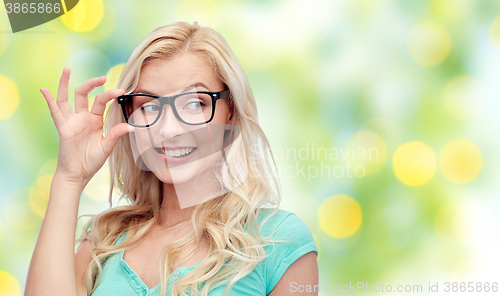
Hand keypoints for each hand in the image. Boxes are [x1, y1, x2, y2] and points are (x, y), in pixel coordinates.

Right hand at [40, 67, 132, 186]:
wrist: (78, 174)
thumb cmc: (91, 161)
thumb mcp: (107, 146)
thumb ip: (116, 134)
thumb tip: (132, 126)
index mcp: (94, 120)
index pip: (100, 101)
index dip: (109, 94)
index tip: (120, 91)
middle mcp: (82, 117)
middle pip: (84, 94)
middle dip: (92, 84)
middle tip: (103, 77)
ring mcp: (71, 122)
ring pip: (66, 98)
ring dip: (65, 83)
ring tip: (66, 69)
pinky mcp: (63, 128)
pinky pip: (55, 112)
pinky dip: (49, 100)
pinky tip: (44, 89)